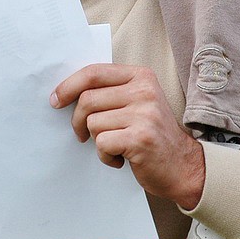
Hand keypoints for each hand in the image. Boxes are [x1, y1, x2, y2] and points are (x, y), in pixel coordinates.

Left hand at [51, 63, 204, 208]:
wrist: (183, 166)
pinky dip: (104, 156)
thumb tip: (65, 92)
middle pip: (87, 99)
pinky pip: (102, 143)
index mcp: (141, 76)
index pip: (93, 72)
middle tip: (82, 134)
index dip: (68, 86)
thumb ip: (110, 92)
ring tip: (113, 146)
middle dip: (77, 120)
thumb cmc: (152, 134)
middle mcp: (144, 91)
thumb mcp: (137, 102)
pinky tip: (120, 158)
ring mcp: (144, 114)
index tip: (56, 100)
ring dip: (95, 141)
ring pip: (92, 122)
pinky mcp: (140, 138)